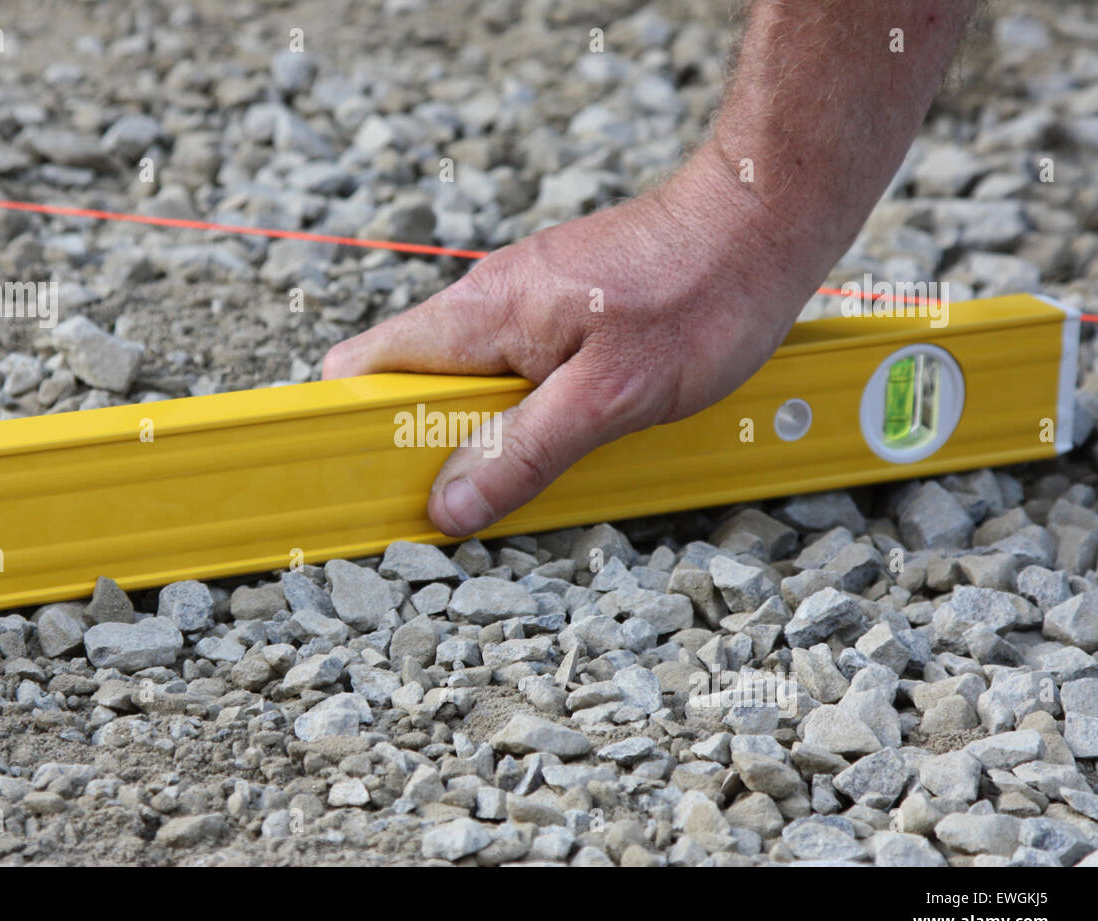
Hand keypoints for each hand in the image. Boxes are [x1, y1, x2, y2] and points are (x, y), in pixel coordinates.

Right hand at [323, 145, 827, 537]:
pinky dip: (533, 415)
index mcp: (479, 316)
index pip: (364, 369)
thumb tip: (450, 503)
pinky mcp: (561, 314)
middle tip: (479, 497)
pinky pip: (519, 375)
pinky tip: (579, 433)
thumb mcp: (611, 396)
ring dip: (493, 437)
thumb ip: (525, 451)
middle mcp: (488, 304)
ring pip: (472, 387)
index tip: (372, 486)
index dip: (354, 429)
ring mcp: (524, 305)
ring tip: (544, 467)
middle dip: (435, 449)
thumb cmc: (701, 293)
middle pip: (415, 388)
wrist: (763, 219)